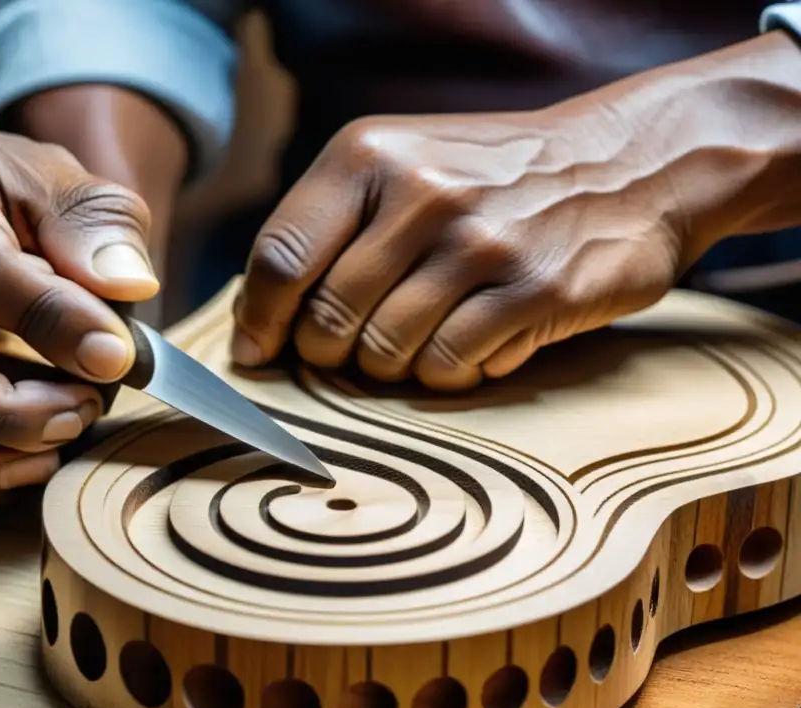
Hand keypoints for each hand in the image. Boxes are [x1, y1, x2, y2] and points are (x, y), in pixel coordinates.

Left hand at [230, 105, 687, 389]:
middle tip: (356, 348)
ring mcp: (481, 243)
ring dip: (392, 366)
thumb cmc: (490, 179)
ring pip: (386, 353)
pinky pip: (451, 368)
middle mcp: (421, 195)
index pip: (280, 257)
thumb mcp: (402, 166)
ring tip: (423, 338)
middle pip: (327, 320)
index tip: (258, 353)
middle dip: (330, 353)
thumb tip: (260, 322)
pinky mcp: (535, 291)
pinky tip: (471, 344)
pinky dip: (449, 374)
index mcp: (370, 156)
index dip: (259, 321)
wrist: (625, 164)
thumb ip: (330, 228)